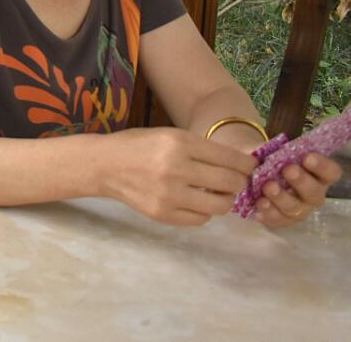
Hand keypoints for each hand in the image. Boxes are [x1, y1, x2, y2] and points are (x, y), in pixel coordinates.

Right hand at [102, 127, 254, 225]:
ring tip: (216, 193)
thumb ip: (202, 149)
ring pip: (220, 205)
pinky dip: (204, 211)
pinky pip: (201, 219)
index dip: (246, 165)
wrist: (104, 164)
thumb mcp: (169, 136)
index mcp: (179, 143)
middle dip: (239, 182)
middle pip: (230, 182)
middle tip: (234, 181)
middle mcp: (176, 168)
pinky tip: (195, 201)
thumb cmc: (139, 145)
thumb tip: (240, 166)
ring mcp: (169, 194)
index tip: (249, 168)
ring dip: (224, 199)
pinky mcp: (163, 214)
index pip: (230, 158)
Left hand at [253, 152, 342, 227]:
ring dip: (282, 198)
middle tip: (288, 170)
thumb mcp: (270, 150)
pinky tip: (260, 203)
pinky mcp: (283, 219)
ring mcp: (299, 209)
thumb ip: (270, 151)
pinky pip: (278, 219)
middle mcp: (312, 193)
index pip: (330, 172)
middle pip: (314, 192)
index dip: (322, 166)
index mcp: (317, 174)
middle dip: (301, 181)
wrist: (251, 176)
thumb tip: (258, 154)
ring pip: (295, 208)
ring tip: (268, 187)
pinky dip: (269, 212)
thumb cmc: (270, 160)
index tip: (307, 157)